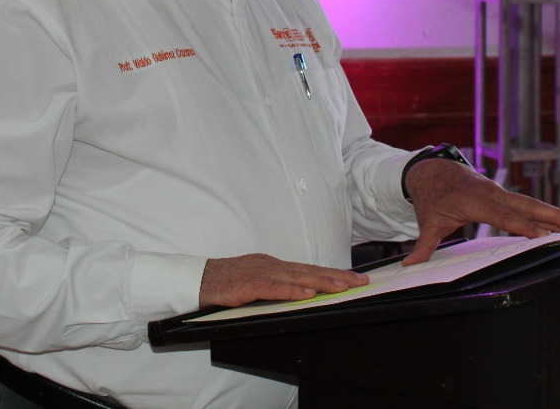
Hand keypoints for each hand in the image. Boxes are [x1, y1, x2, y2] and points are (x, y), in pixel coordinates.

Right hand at [199, 253, 369, 307]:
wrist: (199, 280)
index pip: (310, 269)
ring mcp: (261, 272)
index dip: (333, 273)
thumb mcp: (258, 282)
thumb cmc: (228, 283)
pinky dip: (291, 290)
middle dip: (337, 276)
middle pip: (310, 270)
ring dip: (321, 281)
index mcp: (275, 266)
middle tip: (360, 282)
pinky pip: (273, 287)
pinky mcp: (248, 283)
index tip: (355, 278)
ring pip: (296, 277)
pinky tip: (307, 294)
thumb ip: (278, 286)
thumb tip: (302, 293)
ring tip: (342, 287)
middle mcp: (272, 266)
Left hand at [400, 158, 559, 265]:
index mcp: (475, 201)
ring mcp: (499, 191)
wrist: (431, 170)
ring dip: (553, 213)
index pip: (504, 217)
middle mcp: (492, 193)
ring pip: (530, 203)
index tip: (545, 236)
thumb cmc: (431, 197)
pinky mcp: (502, 193)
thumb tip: (410, 265)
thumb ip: (424, 244)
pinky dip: (544, 211)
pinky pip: (526, 203)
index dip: (525, 227)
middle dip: (551, 216)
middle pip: (526, 206)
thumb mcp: (428, 221)